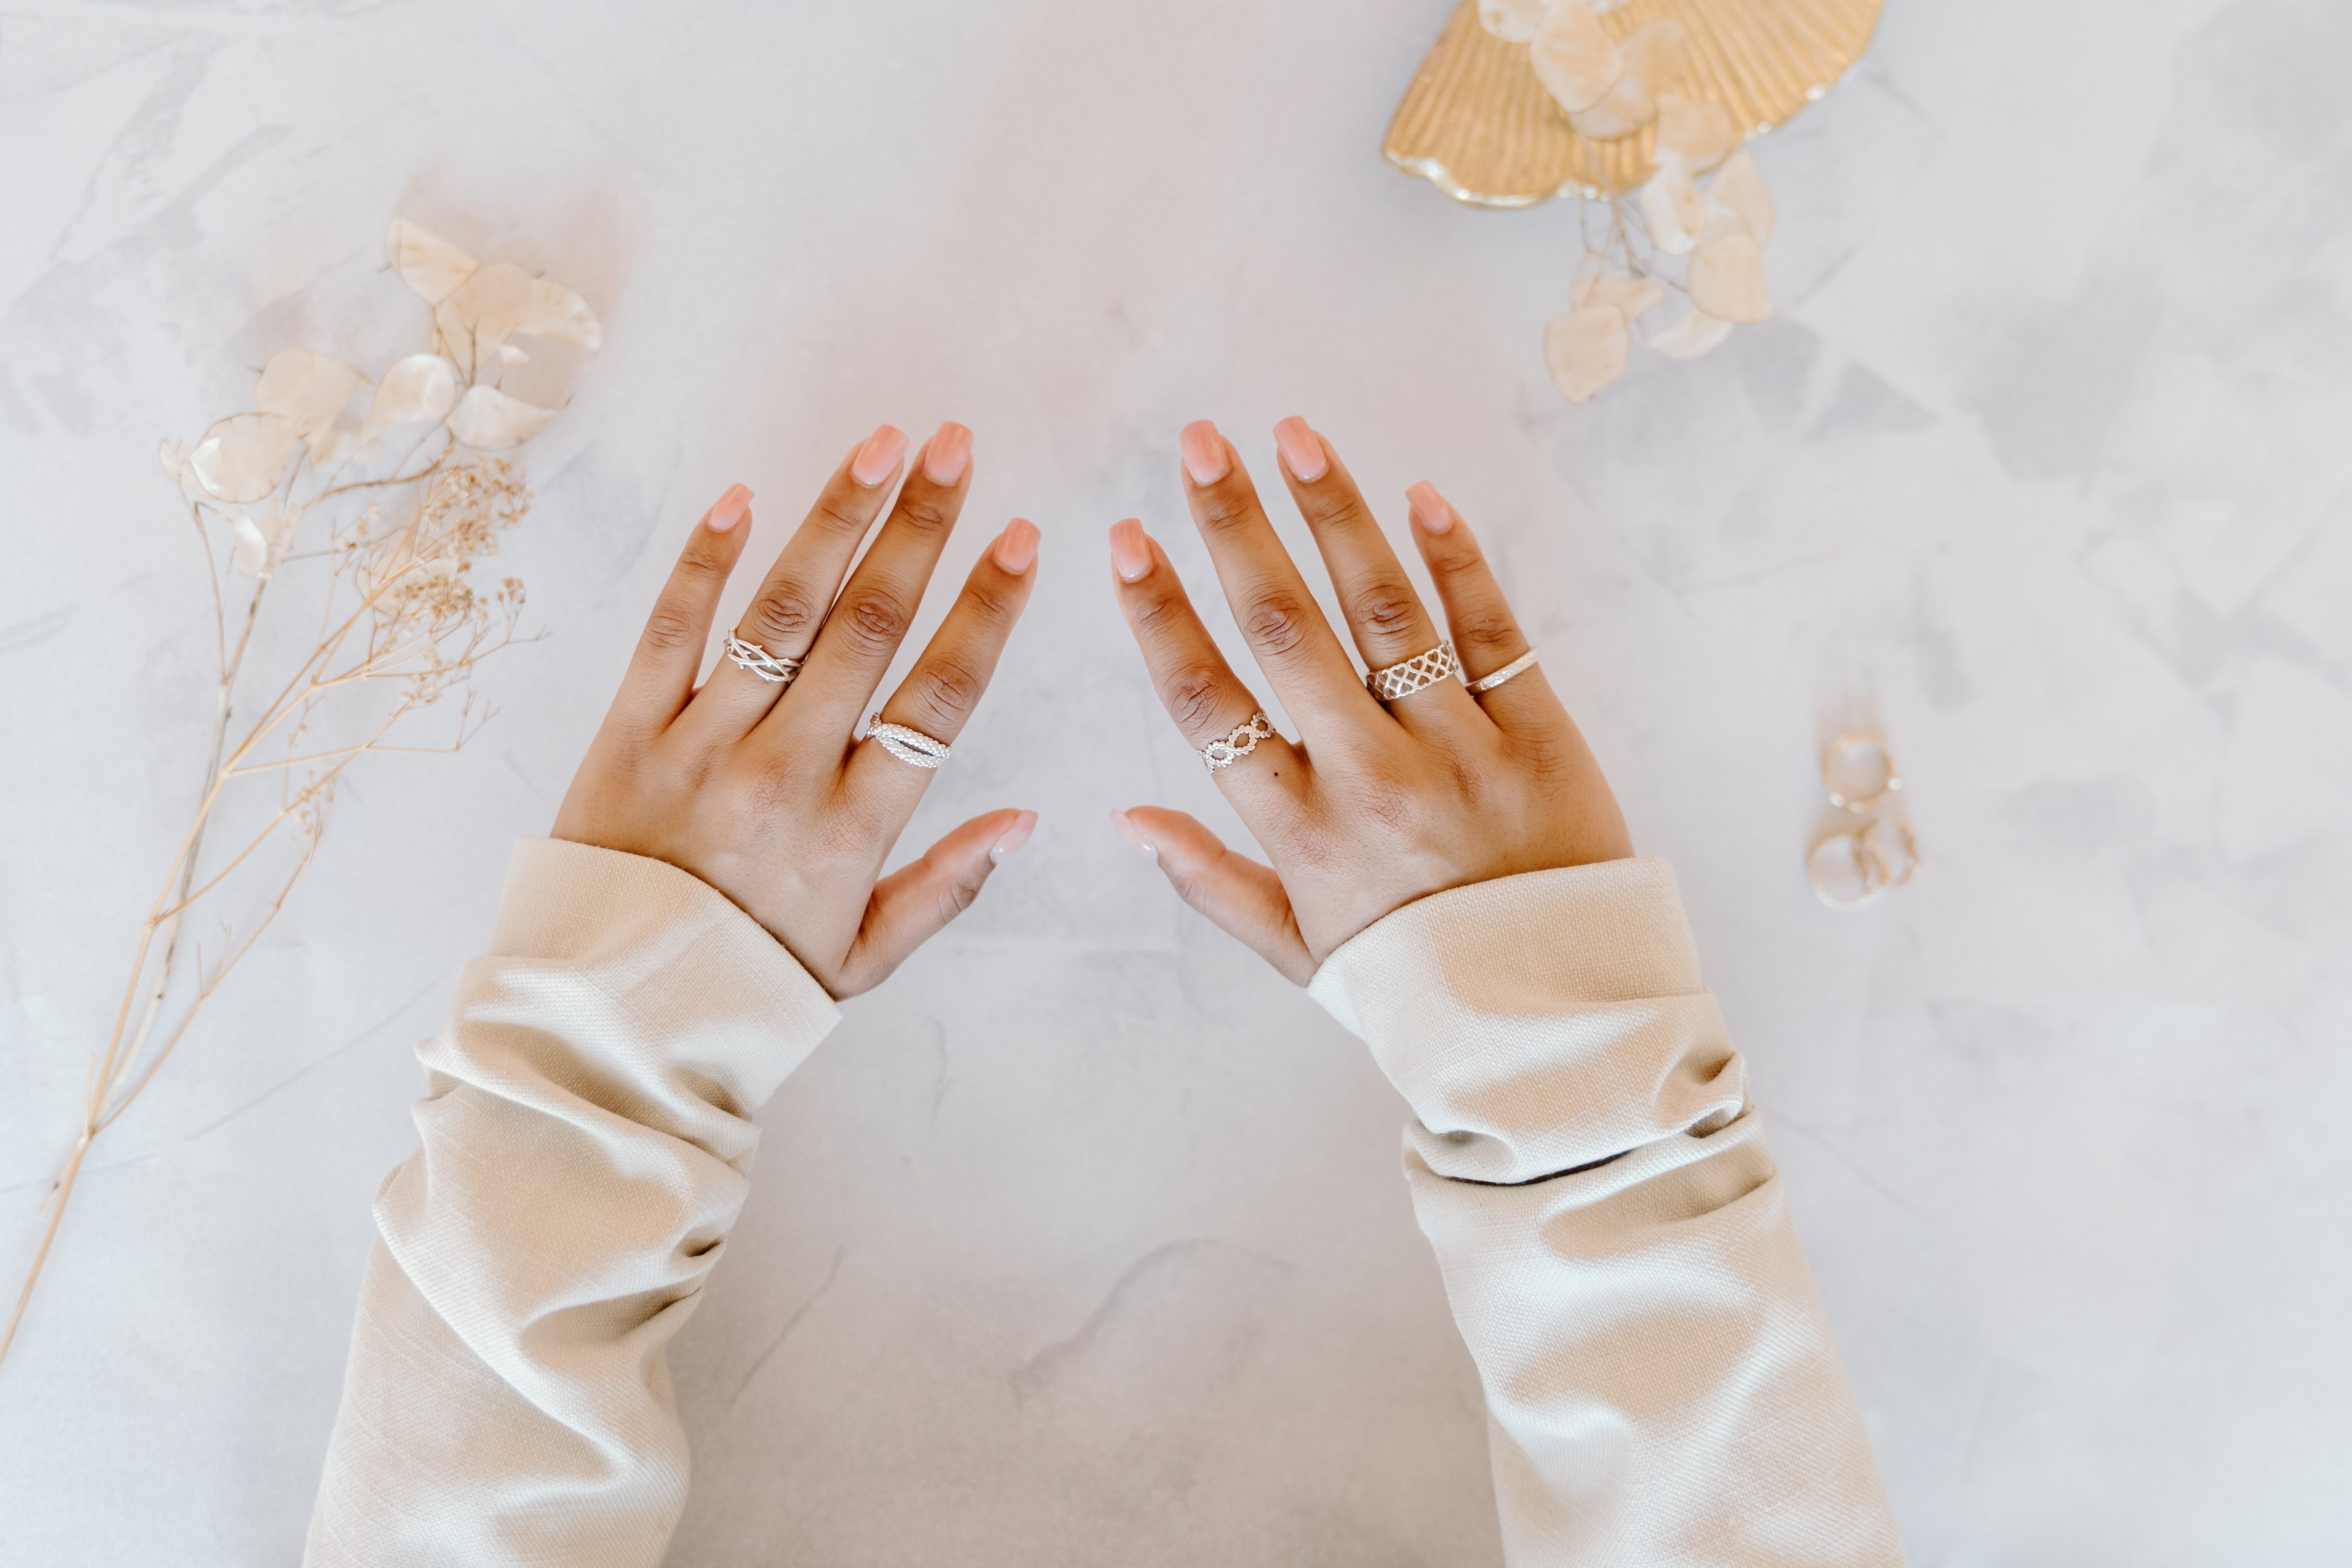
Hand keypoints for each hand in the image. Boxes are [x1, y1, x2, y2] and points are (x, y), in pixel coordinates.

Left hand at [553, 422, 1039, 997]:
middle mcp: (784, 773)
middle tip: (959, 450)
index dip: (986, 613)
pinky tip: (745, 498)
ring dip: (836, 519)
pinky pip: (672, 631)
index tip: (1022, 542)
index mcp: (852, 831)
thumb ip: (946, 888)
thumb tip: (1025, 820)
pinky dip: (705, 561)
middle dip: (922, 530)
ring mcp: (702, 746)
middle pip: (869, 628)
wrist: (605, 1021)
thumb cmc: (745, 988)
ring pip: (781, 611)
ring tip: (883, 446)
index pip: (938, 700)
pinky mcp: (628, 733)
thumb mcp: (863, 961)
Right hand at [1107, 418, 1630, 983]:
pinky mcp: (1539, 736)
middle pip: (1284, 632)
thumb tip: (1127, 820)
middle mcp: (1371, 780)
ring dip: (1332, 515)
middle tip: (1199, 445)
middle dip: (1233, 529)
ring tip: (1291, 436)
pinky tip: (1417, 495)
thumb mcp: (1302, 953)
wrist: (1560, 1026)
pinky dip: (1456, 560)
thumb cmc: (1420, 985)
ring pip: (1382, 611)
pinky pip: (1492, 633)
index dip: (1160, 618)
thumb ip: (1212, 883)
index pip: (1208, 706)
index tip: (1126, 543)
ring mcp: (1458, 751)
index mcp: (1303, 835)